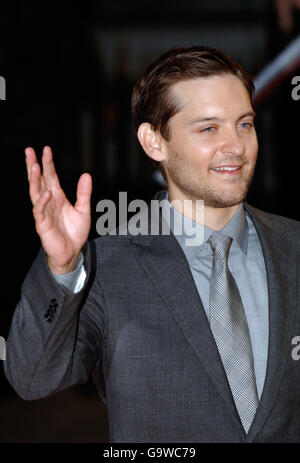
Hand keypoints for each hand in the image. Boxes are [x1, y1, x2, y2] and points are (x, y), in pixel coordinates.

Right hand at [25, 146, 91, 273]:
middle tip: (29, 150)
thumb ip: (84, 193)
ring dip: (33, 180)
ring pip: (35, 193)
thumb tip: (86, 174)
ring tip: (33, 166)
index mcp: (57, 197)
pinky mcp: (43, 225)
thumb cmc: (75, 232)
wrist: (72, 252)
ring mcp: (44, 213)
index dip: (47, 163)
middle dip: (33, 166)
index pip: (50, 176)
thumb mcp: (83, 209)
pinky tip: (46, 193)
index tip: (46, 149)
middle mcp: (48, 202)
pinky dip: (43, 202)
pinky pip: (40, 211)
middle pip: (38, 181)